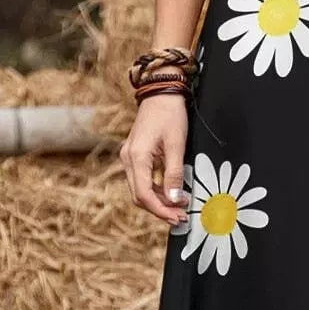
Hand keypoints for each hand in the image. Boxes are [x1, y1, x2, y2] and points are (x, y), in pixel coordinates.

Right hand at [119, 94, 189, 224]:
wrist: (160, 92)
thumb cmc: (170, 114)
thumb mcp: (177, 144)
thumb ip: (174, 173)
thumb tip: (175, 200)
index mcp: (136, 157)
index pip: (144, 195)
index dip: (161, 210)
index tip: (178, 217)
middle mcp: (127, 159)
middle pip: (139, 196)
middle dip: (160, 209)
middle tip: (181, 217)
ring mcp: (129, 157)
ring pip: (140, 189)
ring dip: (158, 201)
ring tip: (179, 208)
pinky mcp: (135, 156)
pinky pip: (142, 180)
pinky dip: (156, 190)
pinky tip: (171, 194)